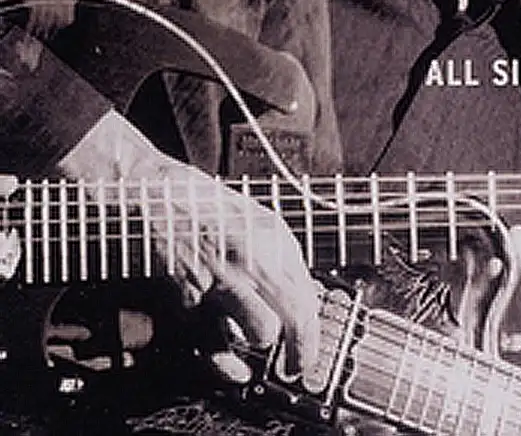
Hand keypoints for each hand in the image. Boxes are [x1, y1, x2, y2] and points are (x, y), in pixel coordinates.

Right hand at [57, 110, 319, 383]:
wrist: (159, 199)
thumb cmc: (212, 209)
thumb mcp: (263, 222)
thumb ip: (285, 259)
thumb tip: (304, 298)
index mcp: (273, 241)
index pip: (307, 295)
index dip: (313, 332)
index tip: (310, 351)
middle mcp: (252, 262)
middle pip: (293, 316)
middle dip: (299, 350)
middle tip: (296, 365)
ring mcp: (221, 282)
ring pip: (260, 331)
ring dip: (261, 339)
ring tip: (259, 341)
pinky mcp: (188, 300)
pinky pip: (213, 346)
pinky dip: (226, 364)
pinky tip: (235, 369)